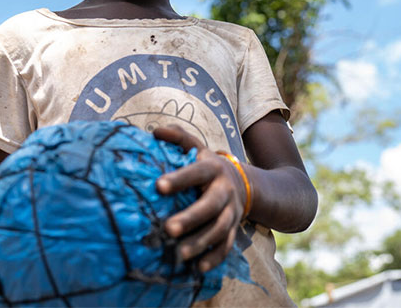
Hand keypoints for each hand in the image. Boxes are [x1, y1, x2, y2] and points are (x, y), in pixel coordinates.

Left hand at [154, 125, 246, 272]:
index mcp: (212, 168)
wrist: (245, 184)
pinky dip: (214, 258)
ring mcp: (231, 212)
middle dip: (190, 218)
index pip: (196, 172)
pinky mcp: (233, 230)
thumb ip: (178, 137)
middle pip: (210, 206)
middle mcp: (224, 190)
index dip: (179, 179)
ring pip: (219, 229)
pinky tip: (198, 268)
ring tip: (179, 254)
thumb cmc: (207, 165)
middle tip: (168, 228)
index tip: (158, 186)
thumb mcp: (197, 147)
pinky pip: (226, 246)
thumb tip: (155, 131)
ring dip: (200, 242)